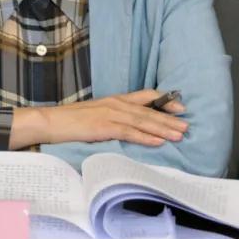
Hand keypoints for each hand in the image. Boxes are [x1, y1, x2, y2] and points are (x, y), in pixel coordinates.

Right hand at [10, 89, 187, 148]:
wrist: (51, 121)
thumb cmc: (72, 121)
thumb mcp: (97, 114)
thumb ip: (114, 117)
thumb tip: (131, 126)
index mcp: (115, 99)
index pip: (145, 96)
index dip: (164, 100)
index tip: (181, 107)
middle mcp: (116, 104)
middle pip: (149, 110)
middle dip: (170, 118)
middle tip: (187, 125)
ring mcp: (110, 114)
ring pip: (143, 121)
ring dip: (163, 128)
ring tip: (179, 134)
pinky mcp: (104, 126)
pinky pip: (129, 132)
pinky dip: (145, 137)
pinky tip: (158, 142)